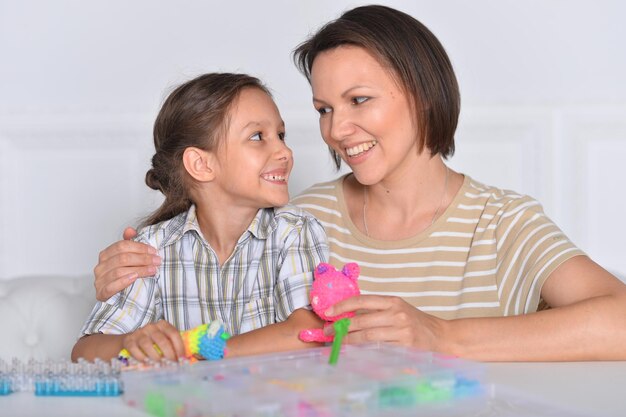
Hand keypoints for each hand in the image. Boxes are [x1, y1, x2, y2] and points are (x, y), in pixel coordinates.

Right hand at [94, 227, 160, 300]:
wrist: (116, 298)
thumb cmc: (122, 276)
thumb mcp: (127, 258)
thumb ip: (128, 244)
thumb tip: (130, 230)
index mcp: (106, 255)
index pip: (122, 246)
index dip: (140, 247)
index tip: (154, 251)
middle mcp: (100, 266)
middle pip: (122, 258)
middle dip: (143, 259)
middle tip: (157, 261)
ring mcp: (99, 280)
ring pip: (119, 271)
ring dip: (139, 270)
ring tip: (152, 270)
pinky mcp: (101, 293)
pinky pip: (111, 287)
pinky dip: (123, 282)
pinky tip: (134, 278)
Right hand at [121, 320, 184, 361]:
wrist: (131, 340)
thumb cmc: (152, 342)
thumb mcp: (164, 340)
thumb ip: (175, 346)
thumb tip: (189, 359)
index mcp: (163, 325)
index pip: (174, 334)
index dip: (179, 347)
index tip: (182, 359)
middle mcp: (151, 327)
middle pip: (162, 340)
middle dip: (169, 354)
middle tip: (172, 365)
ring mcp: (139, 333)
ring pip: (147, 344)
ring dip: (155, 357)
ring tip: (160, 366)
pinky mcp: (129, 341)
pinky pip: (135, 350)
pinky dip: (142, 358)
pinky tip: (147, 365)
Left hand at [323, 295, 443, 349]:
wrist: (440, 335)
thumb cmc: (414, 321)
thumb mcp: (397, 308)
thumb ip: (376, 310)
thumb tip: (346, 314)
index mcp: (392, 301)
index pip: (362, 300)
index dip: (342, 306)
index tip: (328, 312)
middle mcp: (397, 314)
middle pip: (361, 321)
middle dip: (341, 328)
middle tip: (327, 332)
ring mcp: (401, 331)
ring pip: (367, 337)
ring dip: (349, 341)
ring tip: (337, 343)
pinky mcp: (404, 347)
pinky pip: (378, 350)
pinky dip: (363, 352)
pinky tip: (354, 353)